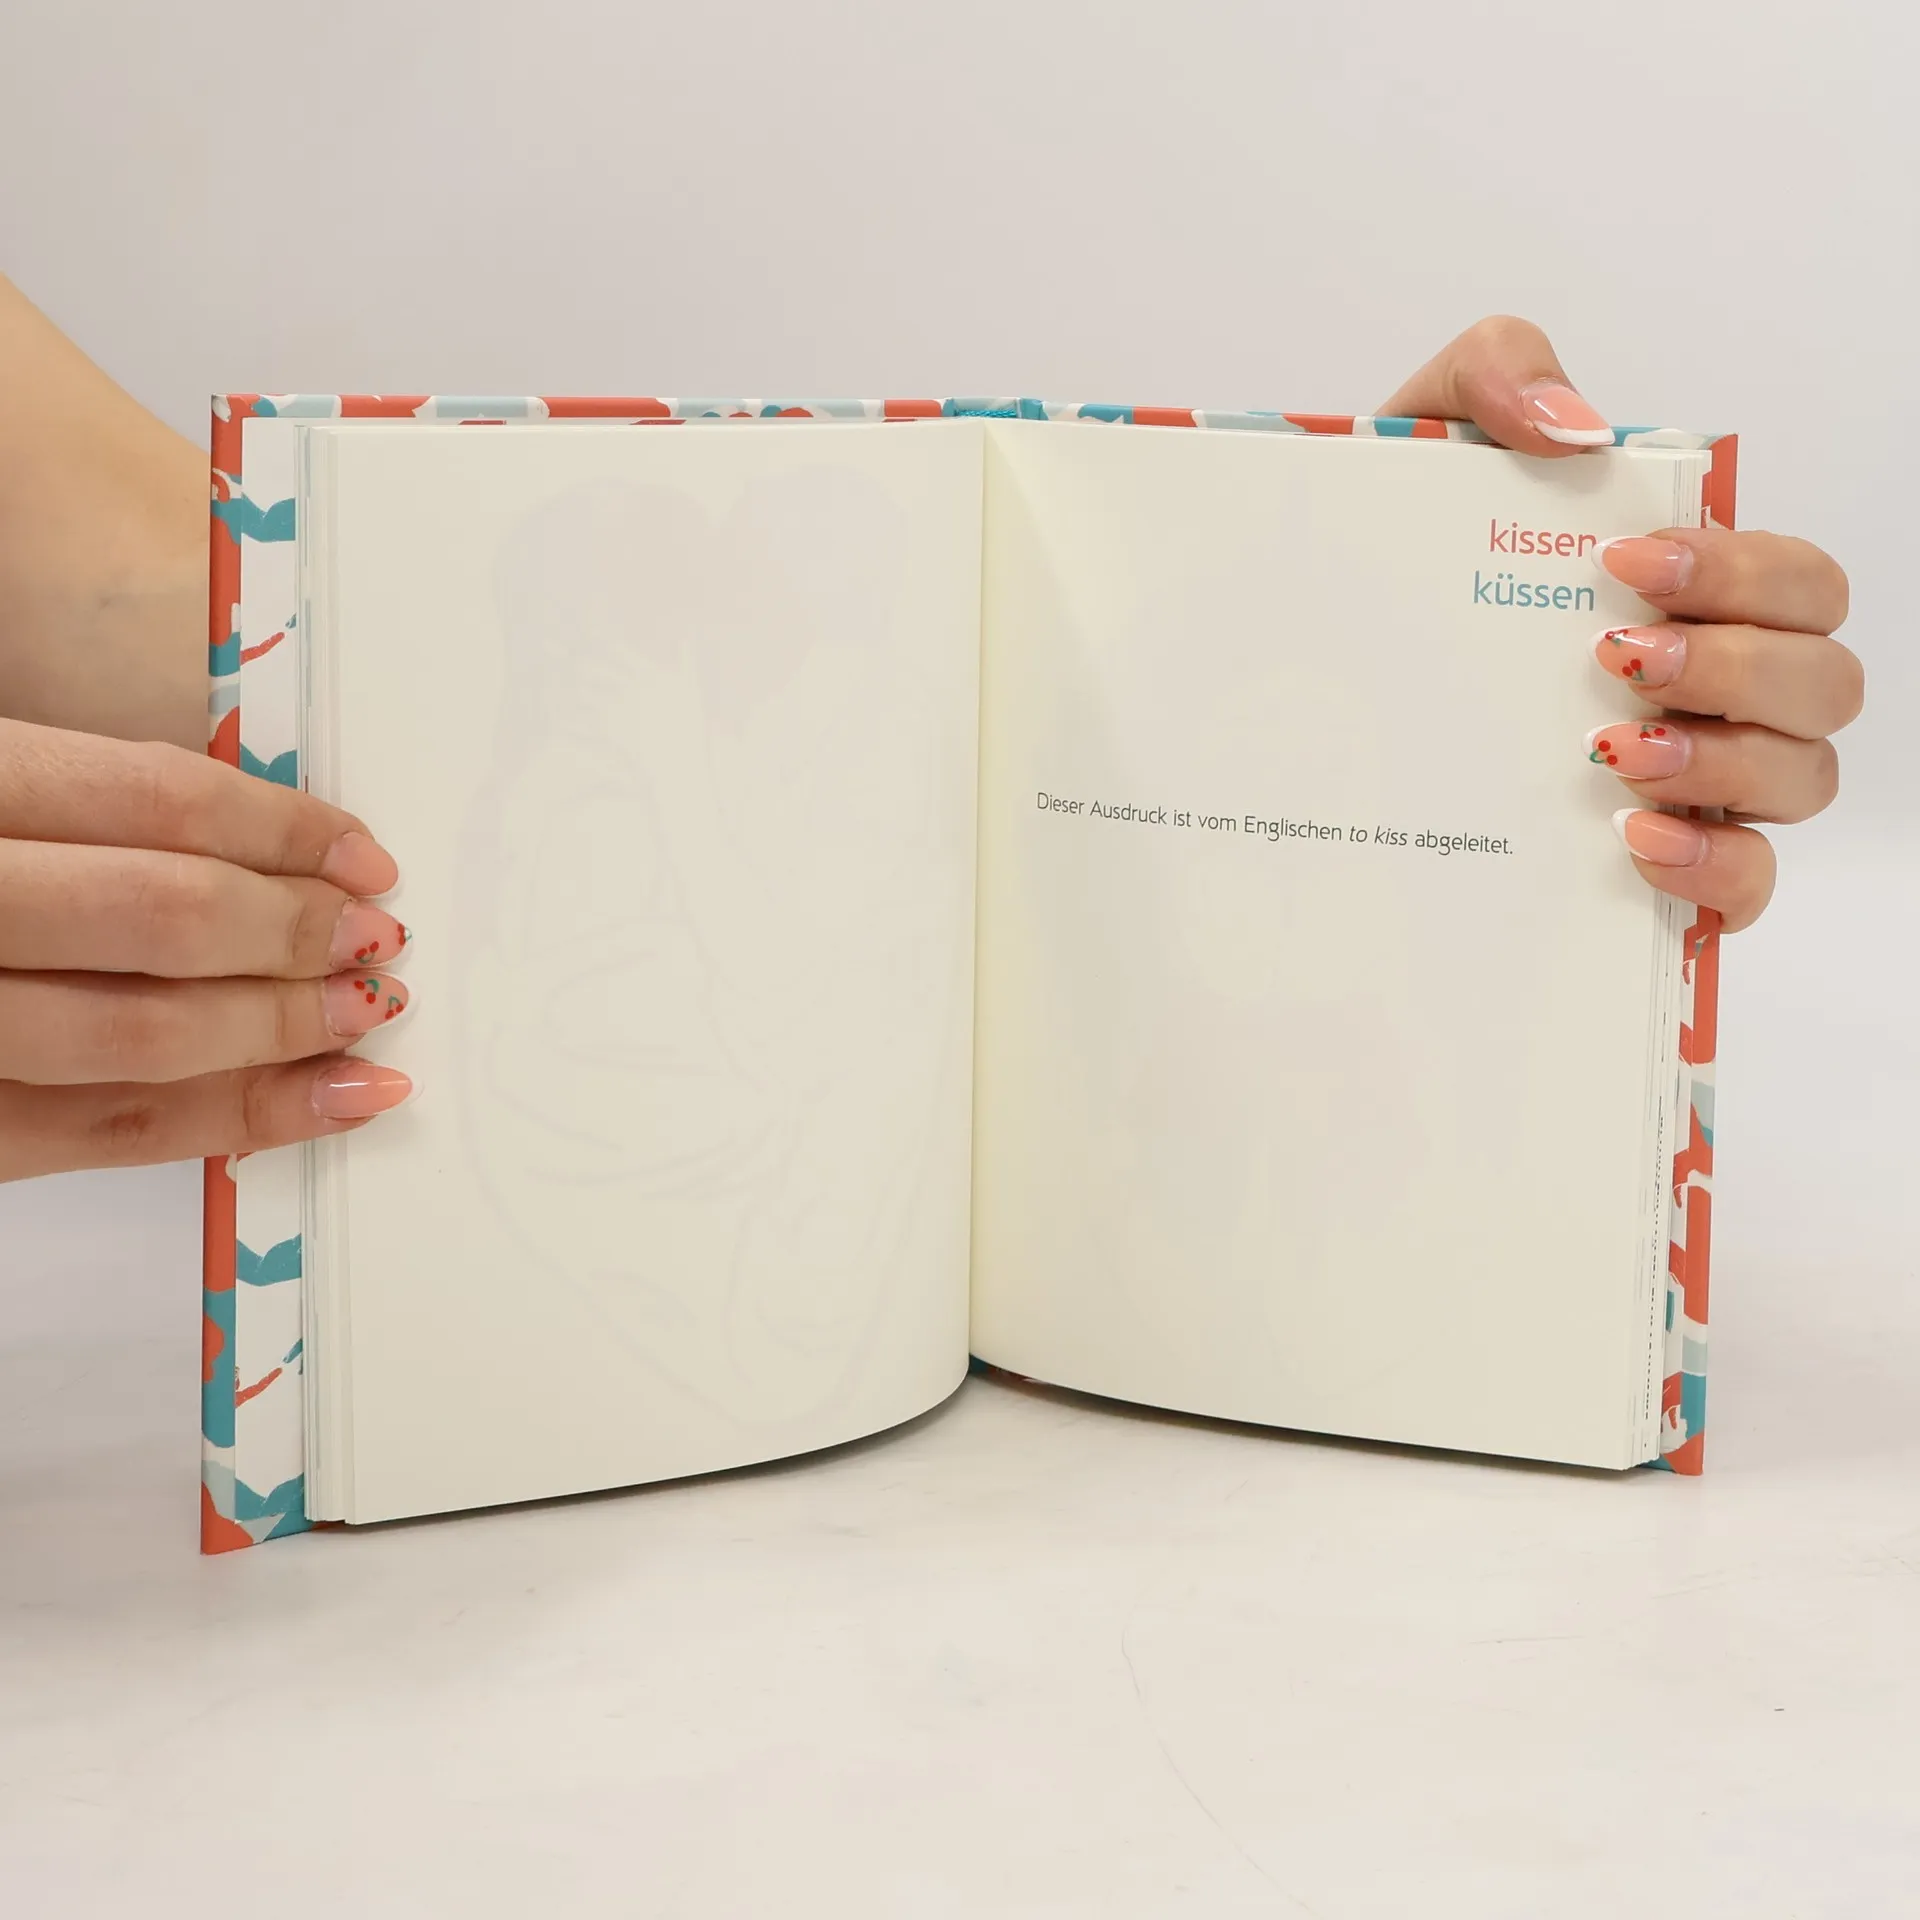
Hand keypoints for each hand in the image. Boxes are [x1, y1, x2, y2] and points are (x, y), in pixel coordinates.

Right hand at [0, 719, 413, 1181]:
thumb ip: (77, 805)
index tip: (364, 856)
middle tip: (377, 940)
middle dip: (293, 934)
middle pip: (162, 918)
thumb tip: (265, 844)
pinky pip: (111, 1129)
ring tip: (367, 1013)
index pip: (154, 800)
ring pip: (144, 1038)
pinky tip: (337, 1101)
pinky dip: (245, 1118)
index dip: (283, 831)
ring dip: (284, 1029)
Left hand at [1383, 315, 1859, 930]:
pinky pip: (1746, 888)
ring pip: (1803, 778)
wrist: (1292, 675)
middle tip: (1616, 655)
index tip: (1626, 564)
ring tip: (1613, 753)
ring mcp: (1692, 784)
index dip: (1743, 570)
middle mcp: (1710, 689)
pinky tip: (1633, 840)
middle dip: (1740, 662)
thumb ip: (1495, 375)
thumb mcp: (1419, 449)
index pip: (1797, 580)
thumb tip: (1579, 430)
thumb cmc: (1390, 569)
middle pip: (1825, 678)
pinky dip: (1713, 867)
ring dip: (1726, 761)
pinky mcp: (1653, 873)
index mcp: (1686, 593)